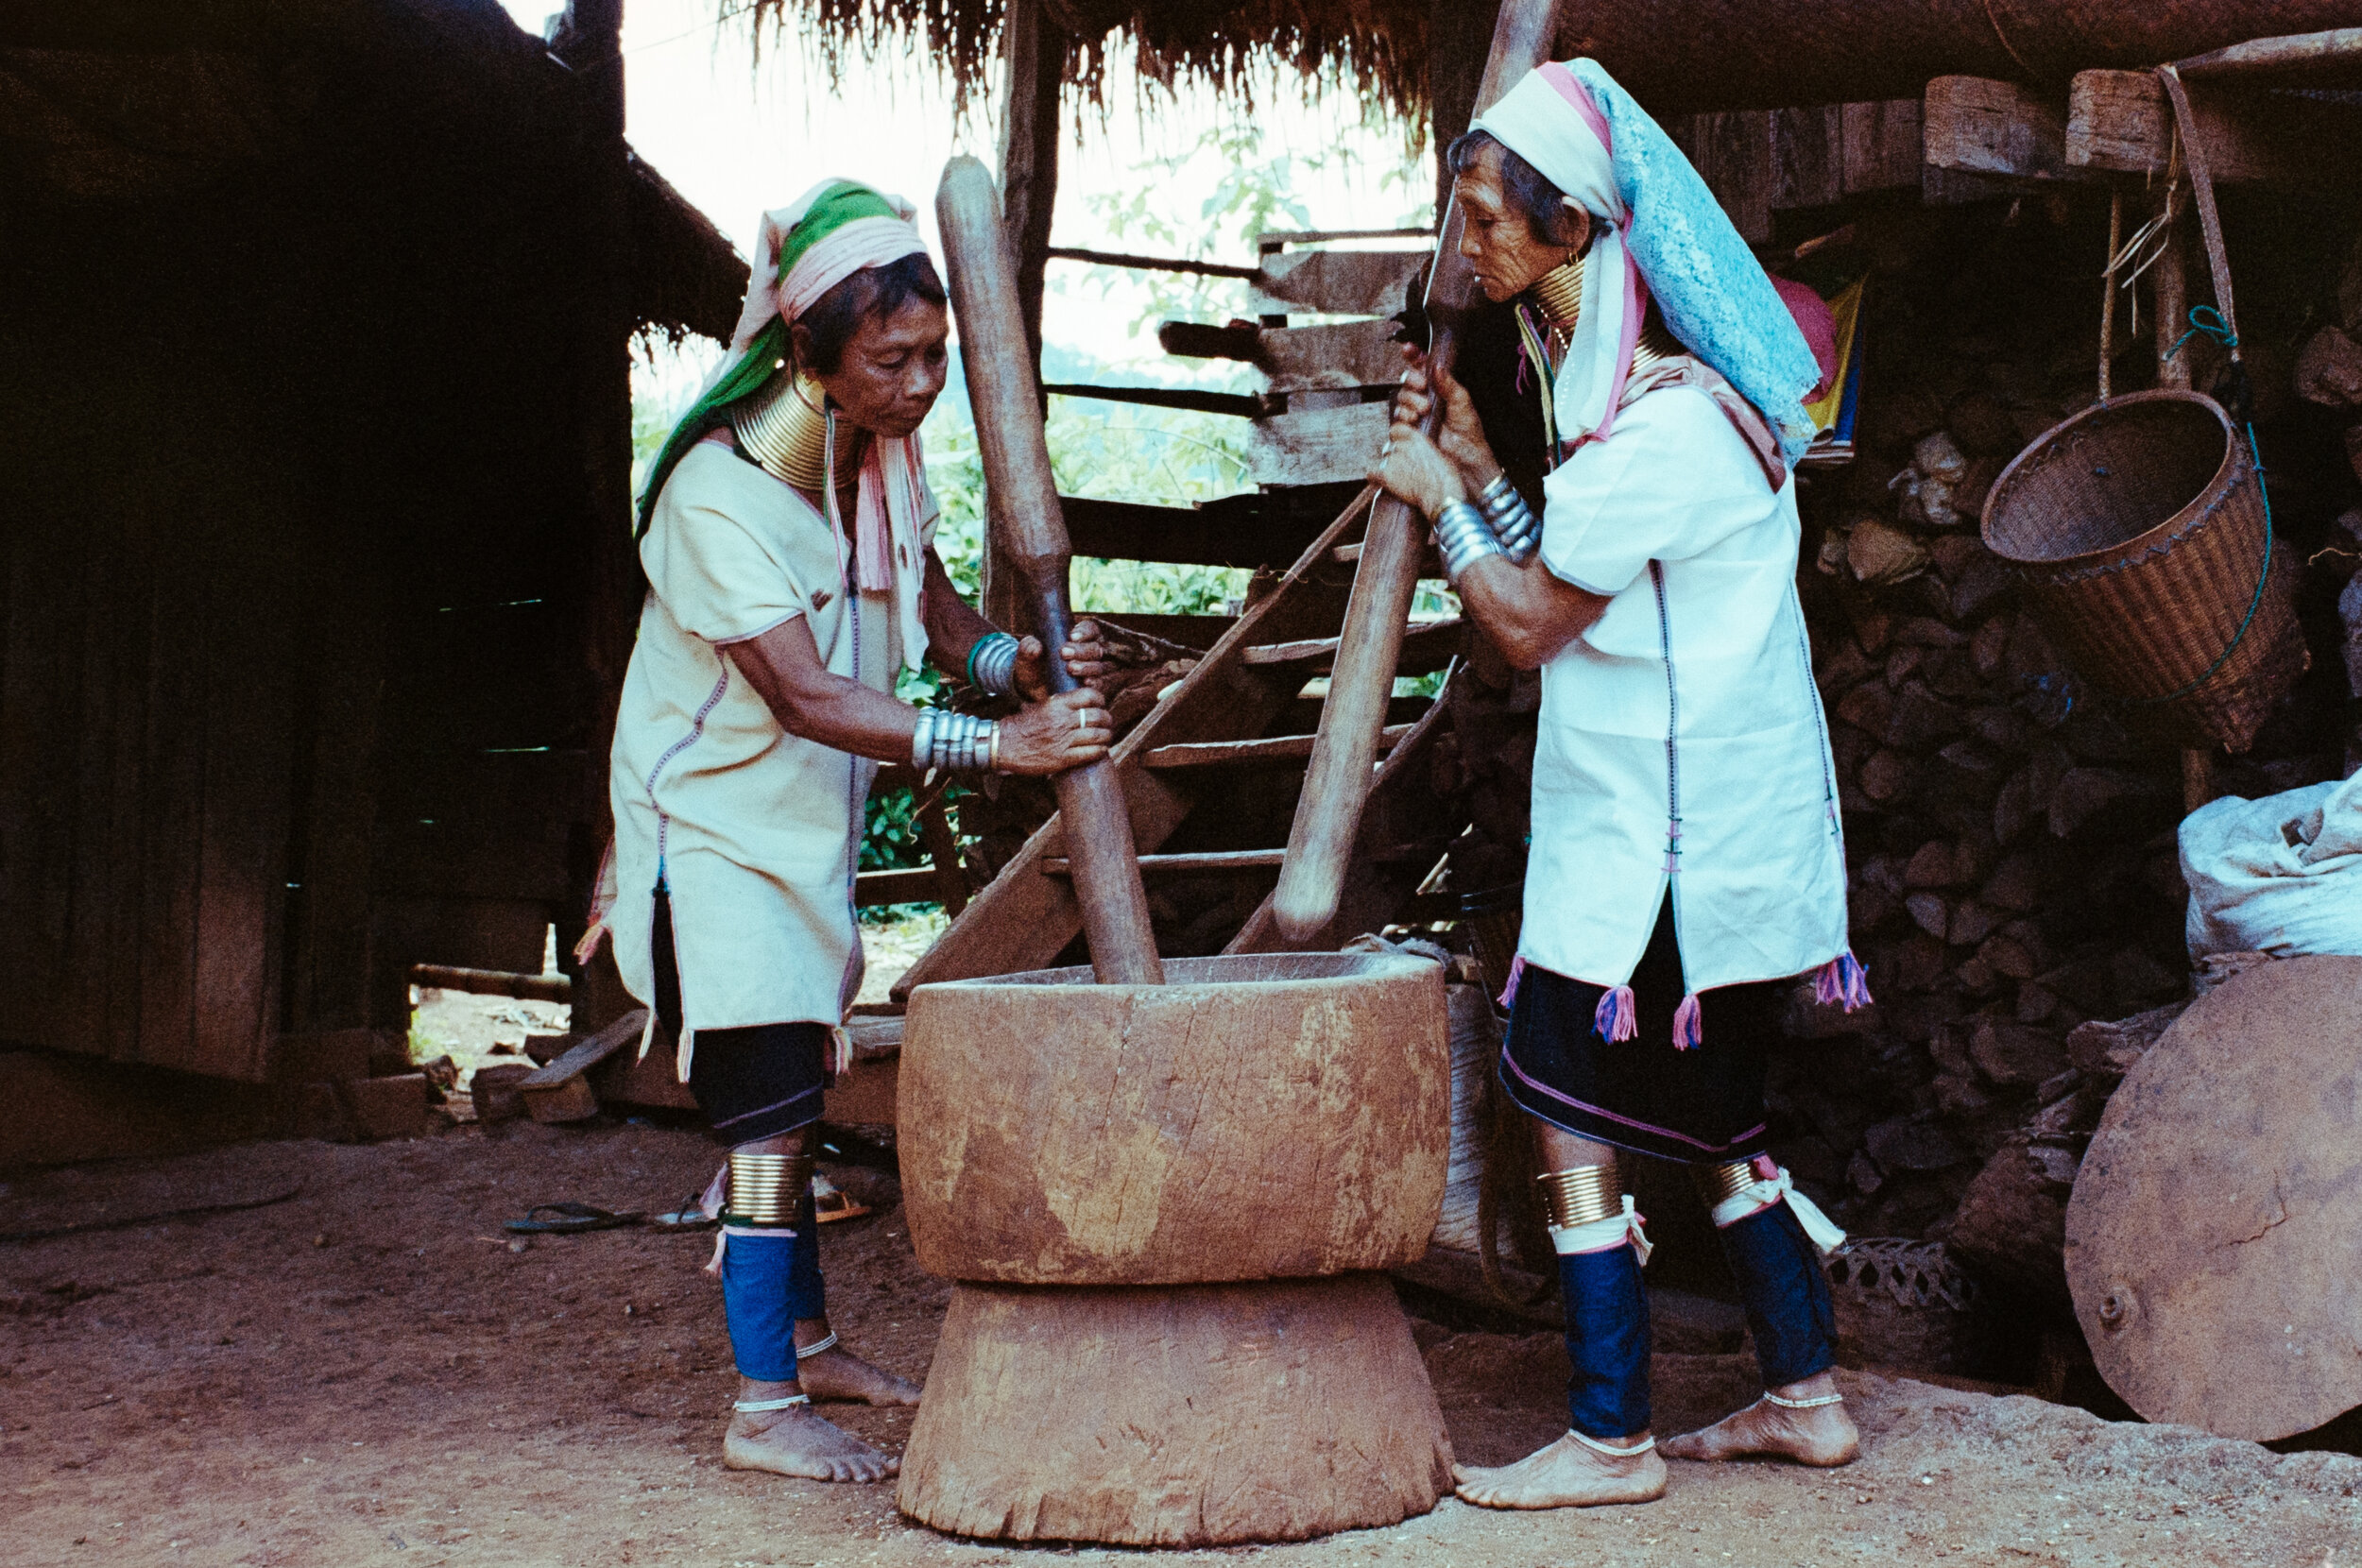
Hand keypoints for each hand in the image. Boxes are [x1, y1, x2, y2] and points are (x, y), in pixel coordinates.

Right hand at [995, 687, 1111, 775]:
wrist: (1002, 745)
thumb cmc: (1020, 725)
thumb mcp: (1039, 705)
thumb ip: (1059, 703)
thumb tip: (1078, 701)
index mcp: (1057, 704)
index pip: (1090, 696)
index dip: (1100, 699)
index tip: (1100, 704)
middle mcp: (1062, 720)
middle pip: (1098, 716)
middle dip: (1107, 719)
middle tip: (1106, 722)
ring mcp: (1063, 740)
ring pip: (1098, 735)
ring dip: (1106, 736)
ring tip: (1106, 736)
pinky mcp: (1062, 759)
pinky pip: (1090, 753)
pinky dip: (1100, 751)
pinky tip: (1101, 749)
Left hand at [1010, 619, 1111, 701]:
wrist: (1034, 694)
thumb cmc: (1033, 669)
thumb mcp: (1026, 658)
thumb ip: (1027, 648)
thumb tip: (1036, 646)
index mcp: (1080, 638)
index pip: (1090, 630)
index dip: (1085, 632)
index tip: (1072, 636)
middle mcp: (1092, 653)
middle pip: (1096, 648)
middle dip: (1082, 650)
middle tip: (1065, 653)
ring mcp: (1098, 671)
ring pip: (1103, 666)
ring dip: (1089, 667)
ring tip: (1072, 669)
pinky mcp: (1100, 687)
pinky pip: (1106, 684)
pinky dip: (1098, 682)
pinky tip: (1086, 683)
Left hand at [1373, 414, 1465, 519]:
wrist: (1441, 495)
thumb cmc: (1446, 480)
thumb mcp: (1440, 456)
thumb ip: (1426, 451)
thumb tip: (1422, 454)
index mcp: (1417, 438)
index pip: (1395, 430)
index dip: (1396, 440)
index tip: (1401, 449)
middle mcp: (1403, 446)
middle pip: (1388, 448)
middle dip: (1393, 458)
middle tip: (1402, 471)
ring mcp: (1393, 460)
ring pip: (1383, 462)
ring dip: (1388, 470)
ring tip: (1400, 482)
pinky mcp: (1386, 475)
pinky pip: (1371, 473)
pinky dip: (1374, 478)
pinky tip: (1379, 483)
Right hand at [1395, 347, 1499, 489]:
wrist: (1467, 462)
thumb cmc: (1469, 434)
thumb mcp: (1463, 403)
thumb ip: (1449, 384)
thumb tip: (1437, 366)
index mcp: (1438, 389)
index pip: (1422, 368)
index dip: (1413, 356)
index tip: (1409, 349)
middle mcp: (1424, 400)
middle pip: (1406, 382)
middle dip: (1412, 382)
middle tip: (1423, 388)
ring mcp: (1415, 416)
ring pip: (1400, 400)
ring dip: (1409, 402)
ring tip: (1424, 411)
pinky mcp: (1408, 433)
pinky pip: (1396, 421)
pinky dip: (1403, 418)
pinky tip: (1414, 422)